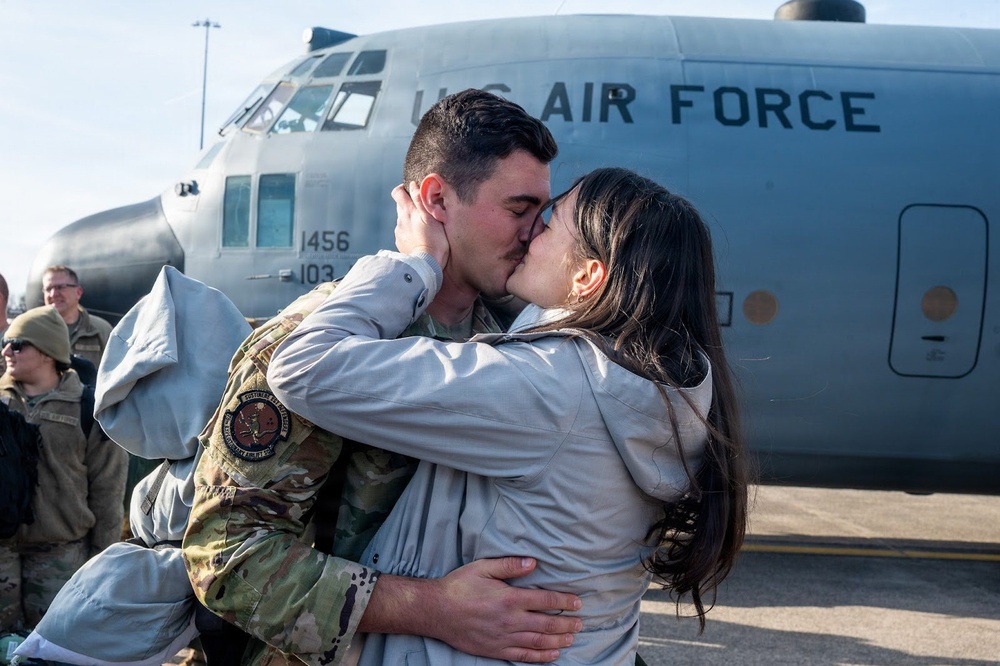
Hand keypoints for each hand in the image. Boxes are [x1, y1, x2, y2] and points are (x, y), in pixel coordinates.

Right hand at [361, 558, 581, 662]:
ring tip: (572, 638)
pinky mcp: (496, 650)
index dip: (564, 602)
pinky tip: (553, 655)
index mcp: (509, 598)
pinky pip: (524, 656)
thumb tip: (533, 563)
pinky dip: (541, 657)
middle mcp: (510, 620)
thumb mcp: (483, 567)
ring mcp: (504, 638)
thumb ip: (510, 565)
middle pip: (547, 624)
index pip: (545, 601)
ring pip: (539, 642)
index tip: (577, 604)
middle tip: (580, 623)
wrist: (435, 611)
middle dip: (567, 624)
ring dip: (559, 641)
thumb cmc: (459, 586)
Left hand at [392, 182, 449, 268]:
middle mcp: (400, 220)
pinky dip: (410, 233)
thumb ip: (421, 199)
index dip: (402, 189)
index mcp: (408, 211)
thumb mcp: (431, 216)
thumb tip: (413, 185)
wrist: (427, 263)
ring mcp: (399, 232)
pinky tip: (420, 238)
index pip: (397, 193)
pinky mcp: (400, 243)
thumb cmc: (434, 240)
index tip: (411, 191)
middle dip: (410, 205)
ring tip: (424, 228)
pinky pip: (404, 233)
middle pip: (400, 206)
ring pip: (403, 220)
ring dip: (411, 220)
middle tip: (424, 210)